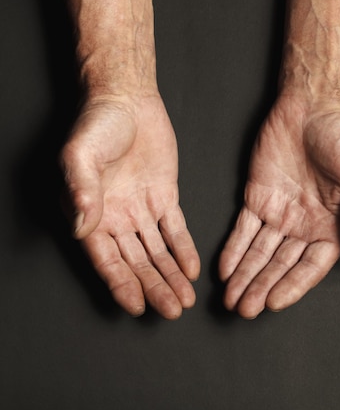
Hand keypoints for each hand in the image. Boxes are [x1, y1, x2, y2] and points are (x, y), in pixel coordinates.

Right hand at [61, 94, 199, 318]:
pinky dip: (183, 248)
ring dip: (170, 275)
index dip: (120, 283)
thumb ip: (80, 190)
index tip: (136, 305)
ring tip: (184, 299)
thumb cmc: (97, 123)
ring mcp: (141, 208)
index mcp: (90, 214)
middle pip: (135, 261)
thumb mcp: (79, 154)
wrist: (126, 99)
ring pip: (157, 251)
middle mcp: (115, 217)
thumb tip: (83, 225)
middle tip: (172, 310)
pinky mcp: (164, 196)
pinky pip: (175, 228)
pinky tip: (191, 268)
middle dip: (154, 287)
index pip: (105, 258)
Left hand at [219, 94, 339, 317]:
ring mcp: (279, 210)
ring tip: (232, 298)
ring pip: (259, 250)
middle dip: (262, 286)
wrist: (313, 103)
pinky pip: (243, 227)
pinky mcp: (257, 194)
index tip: (273, 303)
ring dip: (245, 274)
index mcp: (334, 225)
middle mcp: (305, 223)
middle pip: (281, 264)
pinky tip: (225, 267)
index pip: (311, 266)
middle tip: (244, 309)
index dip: (292, 286)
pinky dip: (233, 247)